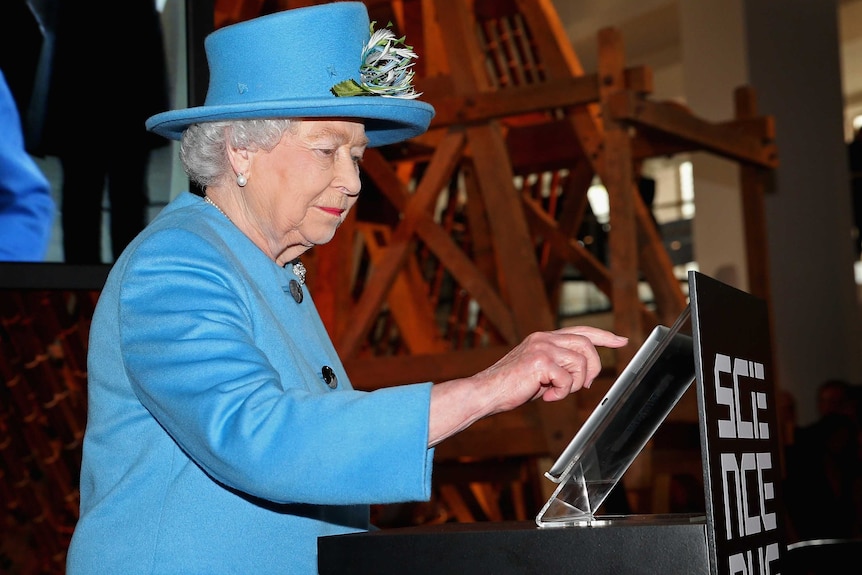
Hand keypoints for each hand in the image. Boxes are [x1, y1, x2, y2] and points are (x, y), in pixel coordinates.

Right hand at [428, 326, 627, 445]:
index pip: (580, 331)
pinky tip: (545, 396)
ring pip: (580, 363)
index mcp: (544, 338)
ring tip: (556, 392)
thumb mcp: (539, 372)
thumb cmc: (510, 386)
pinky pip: (568, 380)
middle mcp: (544, 337)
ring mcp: (542, 347)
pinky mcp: (540, 361)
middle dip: (593, 368)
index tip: (621, 340)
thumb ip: (559, 367)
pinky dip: (561, 394)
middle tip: (584, 385)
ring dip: (574, 384)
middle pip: (586, 345)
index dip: (603, 336)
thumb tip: (583, 377)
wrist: (486, 392)